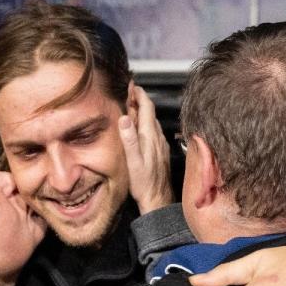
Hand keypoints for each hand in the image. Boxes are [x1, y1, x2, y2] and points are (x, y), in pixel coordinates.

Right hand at [120, 83, 172, 214]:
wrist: (158, 199)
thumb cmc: (144, 183)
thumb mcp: (133, 161)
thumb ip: (129, 139)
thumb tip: (125, 118)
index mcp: (150, 136)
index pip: (147, 107)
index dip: (139, 94)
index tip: (131, 85)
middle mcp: (158, 137)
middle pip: (150, 112)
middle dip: (139, 101)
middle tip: (127, 95)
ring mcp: (161, 145)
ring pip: (152, 122)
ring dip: (142, 113)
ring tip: (131, 110)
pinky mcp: (160, 152)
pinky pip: (153, 132)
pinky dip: (145, 125)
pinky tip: (139, 131)